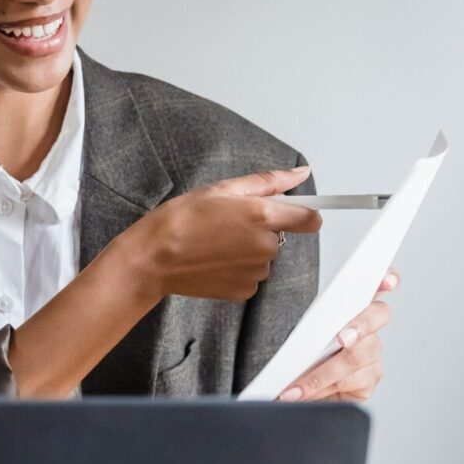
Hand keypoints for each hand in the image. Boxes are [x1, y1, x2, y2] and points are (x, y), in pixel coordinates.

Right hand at [129, 164, 322, 304]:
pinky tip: (214, 260)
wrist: (154, 258)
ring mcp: (256, 271)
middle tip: (227, 222)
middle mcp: (264, 246)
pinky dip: (238, 268)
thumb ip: (267, 182)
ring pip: (264, 256)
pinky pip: (252, 275)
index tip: (295, 211)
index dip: (304, 213)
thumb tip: (299, 174)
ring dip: (248, 249)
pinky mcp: (245, 290)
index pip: (309, 218)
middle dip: (261, 228)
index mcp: (261, 215)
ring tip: (215, 242)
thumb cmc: (180, 220)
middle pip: (280, 236)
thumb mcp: (221, 189)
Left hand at [279, 268, 398, 401]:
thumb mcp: (303, 330)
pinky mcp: (369, 380)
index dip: (387, 279)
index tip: (387, 282)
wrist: (298, 379)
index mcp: (354, 304)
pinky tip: (301, 395)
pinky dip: (320, 390)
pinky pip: (349, 384)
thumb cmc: (303, 347)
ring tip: (293, 386)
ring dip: (320, 374)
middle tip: (342, 338)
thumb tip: (305, 339)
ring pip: (355, 358)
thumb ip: (313, 327)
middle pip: (376, 319)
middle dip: (359, 326)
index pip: (378, 284)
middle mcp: (370, 327)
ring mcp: (373, 354)